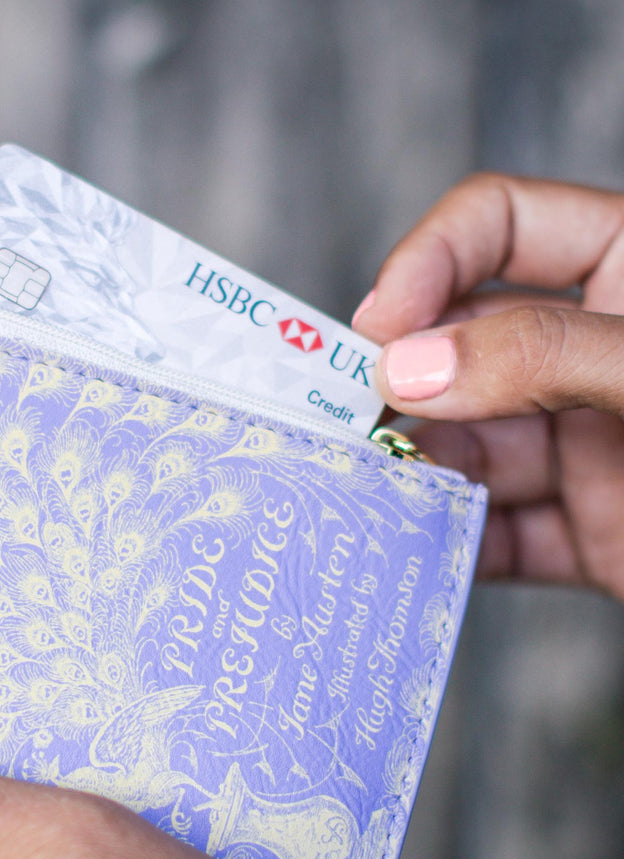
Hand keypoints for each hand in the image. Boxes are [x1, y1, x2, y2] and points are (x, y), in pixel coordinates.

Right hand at [353, 173, 623, 599]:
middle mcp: (593, 356)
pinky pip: (496, 535)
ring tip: (357, 500)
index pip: (495, 227)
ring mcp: (587, 448)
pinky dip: (449, 548)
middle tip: (338, 430)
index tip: (373, 334)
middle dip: (395, 386)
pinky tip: (411, 557)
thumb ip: (547, 354)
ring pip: (467, 448)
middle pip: (459, 348)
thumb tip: (409, 367)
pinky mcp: (588, 535)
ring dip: (411, 475)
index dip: (424, 265)